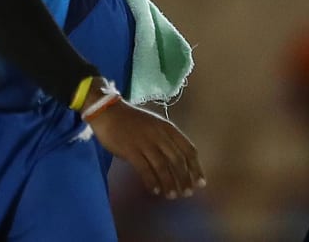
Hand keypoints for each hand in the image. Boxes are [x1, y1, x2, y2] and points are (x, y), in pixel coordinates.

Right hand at [86, 91, 205, 199]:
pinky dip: (151, 181)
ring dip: (169, 183)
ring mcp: (144, 142)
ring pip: (162, 167)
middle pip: (177, 160)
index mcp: (168, 128)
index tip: (200, 182)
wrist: (108, 112)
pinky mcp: (130, 150)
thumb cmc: (133, 120)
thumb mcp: (155, 124)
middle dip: (184, 179)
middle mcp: (159, 135)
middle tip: (186, 193)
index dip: (196, 168)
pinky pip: (144, 169)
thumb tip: (178, 163)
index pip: (189, 149)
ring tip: (172, 195)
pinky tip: (155, 190)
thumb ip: (167, 140)